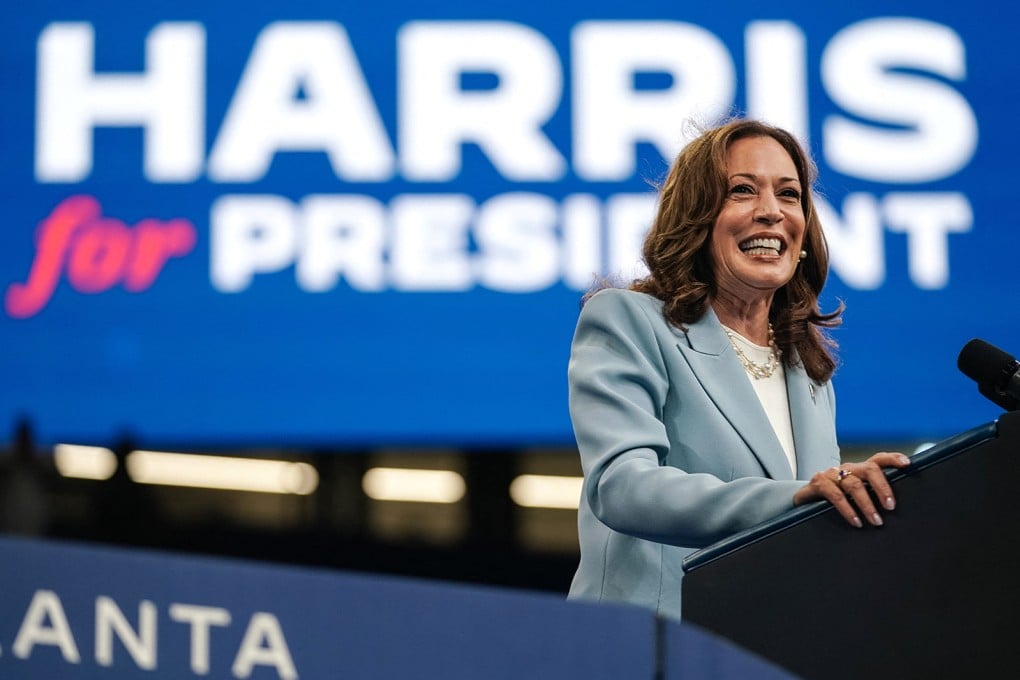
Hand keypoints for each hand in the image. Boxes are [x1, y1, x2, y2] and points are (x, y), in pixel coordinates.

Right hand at [793, 452, 910, 527]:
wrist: (803, 503)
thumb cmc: (833, 501)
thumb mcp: (853, 497)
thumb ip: (869, 497)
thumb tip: (893, 511)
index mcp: (858, 470)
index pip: (878, 459)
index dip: (892, 459)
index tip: (907, 464)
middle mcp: (846, 469)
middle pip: (869, 469)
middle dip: (882, 487)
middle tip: (890, 507)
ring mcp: (831, 474)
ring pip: (854, 484)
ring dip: (867, 504)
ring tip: (876, 521)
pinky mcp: (818, 483)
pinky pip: (835, 495)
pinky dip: (847, 509)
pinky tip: (856, 521)